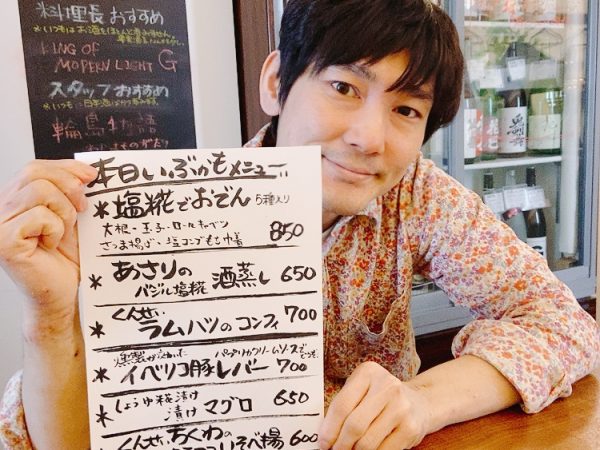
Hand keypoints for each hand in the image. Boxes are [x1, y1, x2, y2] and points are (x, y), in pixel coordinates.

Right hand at [0, 159, 96, 335]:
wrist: (65, 292)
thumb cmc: (68, 257)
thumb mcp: (71, 215)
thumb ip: (71, 190)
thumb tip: (88, 168)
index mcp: (12, 200)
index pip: (34, 167)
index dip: (65, 167)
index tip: (92, 176)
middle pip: (35, 173)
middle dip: (69, 188)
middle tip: (82, 210)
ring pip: (40, 192)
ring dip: (64, 212)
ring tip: (62, 233)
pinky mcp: (3, 241)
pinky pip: (40, 216)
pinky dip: (56, 229)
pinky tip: (51, 245)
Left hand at [319, 361, 431, 449]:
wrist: (419, 403)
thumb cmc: (380, 398)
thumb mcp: (361, 390)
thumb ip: (343, 406)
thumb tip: (325, 435)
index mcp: (369, 373)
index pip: (341, 405)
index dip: (329, 429)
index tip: (323, 443)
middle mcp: (387, 386)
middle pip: (354, 425)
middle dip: (340, 445)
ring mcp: (401, 407)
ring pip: (367, 442)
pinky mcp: (410, 428)